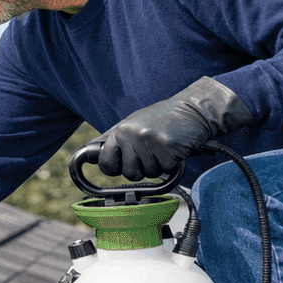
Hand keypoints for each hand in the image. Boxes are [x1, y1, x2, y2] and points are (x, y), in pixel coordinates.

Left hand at [96, 77, 254, 179]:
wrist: (192, 109)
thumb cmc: (164, 118)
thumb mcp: (134, 122)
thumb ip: (115, 139)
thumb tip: (89, 155)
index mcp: (121, 130)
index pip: (105, 162)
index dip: (115, 169)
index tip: (122, 165)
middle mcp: (132, 135)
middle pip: (129, 173)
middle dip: (141, 170)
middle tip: (150, 154)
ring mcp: (149, 142)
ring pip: (149, 173)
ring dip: (158, 166)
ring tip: (162, 148)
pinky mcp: (167, 149)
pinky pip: (165, 170)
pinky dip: (171, 164)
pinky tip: (173, 149)